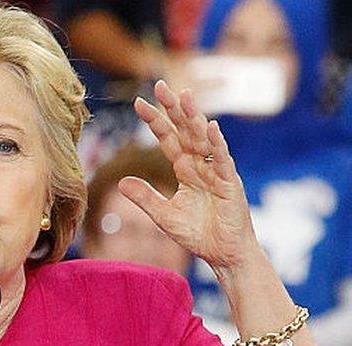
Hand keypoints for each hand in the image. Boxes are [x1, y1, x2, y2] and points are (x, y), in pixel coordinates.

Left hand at [120, 80, 260, 271]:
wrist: (223, 254)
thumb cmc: (198, 234)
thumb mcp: (164, 216)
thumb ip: (145, 197)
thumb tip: (121, 181)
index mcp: (185, 169)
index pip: (167, 139)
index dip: (154, 121)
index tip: (138, 103)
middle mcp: (200, 165)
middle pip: (185, 130)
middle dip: (173, 109)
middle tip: (159, 85)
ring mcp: (216, 171)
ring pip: (204, 139)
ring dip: (194, 118)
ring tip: (185, 97)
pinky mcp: (230, 183)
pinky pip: (222, 160)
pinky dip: (217, 144)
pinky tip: (211, 128)